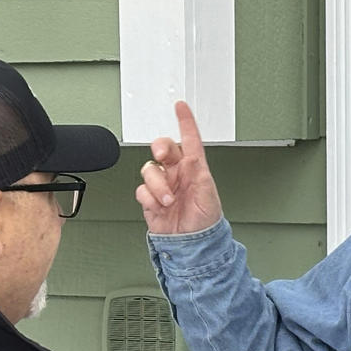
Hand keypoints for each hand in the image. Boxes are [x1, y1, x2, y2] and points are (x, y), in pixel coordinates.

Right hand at [135, 101, 222, 233]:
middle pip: (162, 148)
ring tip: (169, 201)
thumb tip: (192, 157)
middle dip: (160, 149)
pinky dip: (150, 199)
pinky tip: (160, 207)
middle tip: (162, 158)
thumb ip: (199, 175)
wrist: (191, 244)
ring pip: (149, 170)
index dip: (185, 122)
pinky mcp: (150, 199)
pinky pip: (142, 190)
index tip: (180, 106)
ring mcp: (163, 186)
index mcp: (195, 170)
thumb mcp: (208, 196)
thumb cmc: (205, 221)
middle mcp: (178, 174)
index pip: (190, 140)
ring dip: (158, 186)